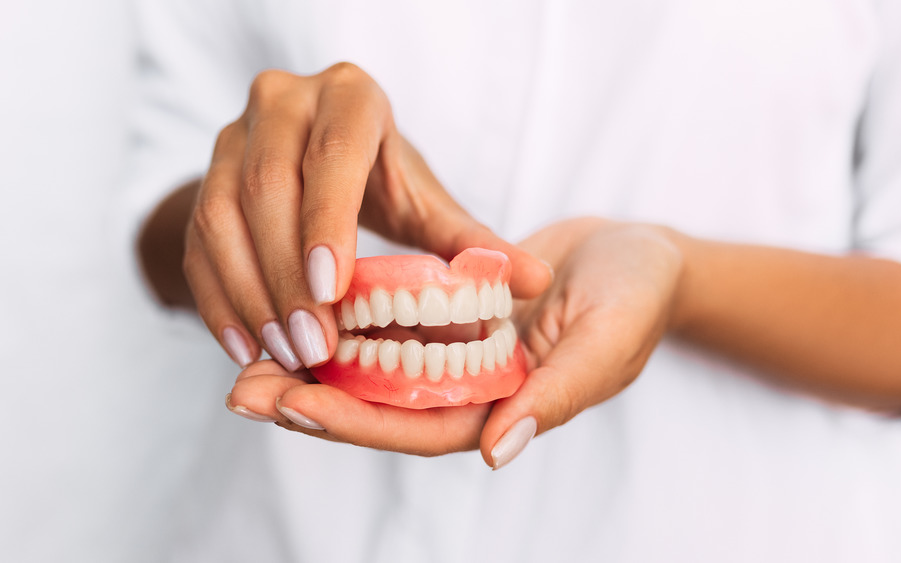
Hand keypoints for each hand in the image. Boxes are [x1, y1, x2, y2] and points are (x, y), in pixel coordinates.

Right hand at [184, 63, 550, 371]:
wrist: (318, 170)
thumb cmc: (383, 182)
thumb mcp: (426, 203)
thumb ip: (471, 242)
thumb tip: (536, 281)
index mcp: (350, 98)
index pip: (333, 155)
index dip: (327, 220)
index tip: (333, 291)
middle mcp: (282, 102)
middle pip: (269, 189)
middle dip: (287, 275)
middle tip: (312, 346)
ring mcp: (233, 137)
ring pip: (222, 216)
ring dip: (250, 294)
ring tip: (282, 355)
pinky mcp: (204, 178)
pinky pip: (196, 241)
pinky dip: (217, 300)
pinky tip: (244, 348)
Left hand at [226, 217, 684, 467]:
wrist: (641, 251)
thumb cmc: (637, 294)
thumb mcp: (606, 339)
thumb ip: (558, 394)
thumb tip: (497, 450)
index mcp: (508, 407)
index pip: (421, 428)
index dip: (357, 422)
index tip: (294, 406)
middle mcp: (474, 390)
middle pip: (382, 409)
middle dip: (312, 404)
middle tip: (242, 393)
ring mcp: (459, 354)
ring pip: (375, 372)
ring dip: (314, 368)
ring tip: (246, 362)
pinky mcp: (450, 317)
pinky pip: (390, 327)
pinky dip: (344, 324)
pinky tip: (298, 308)